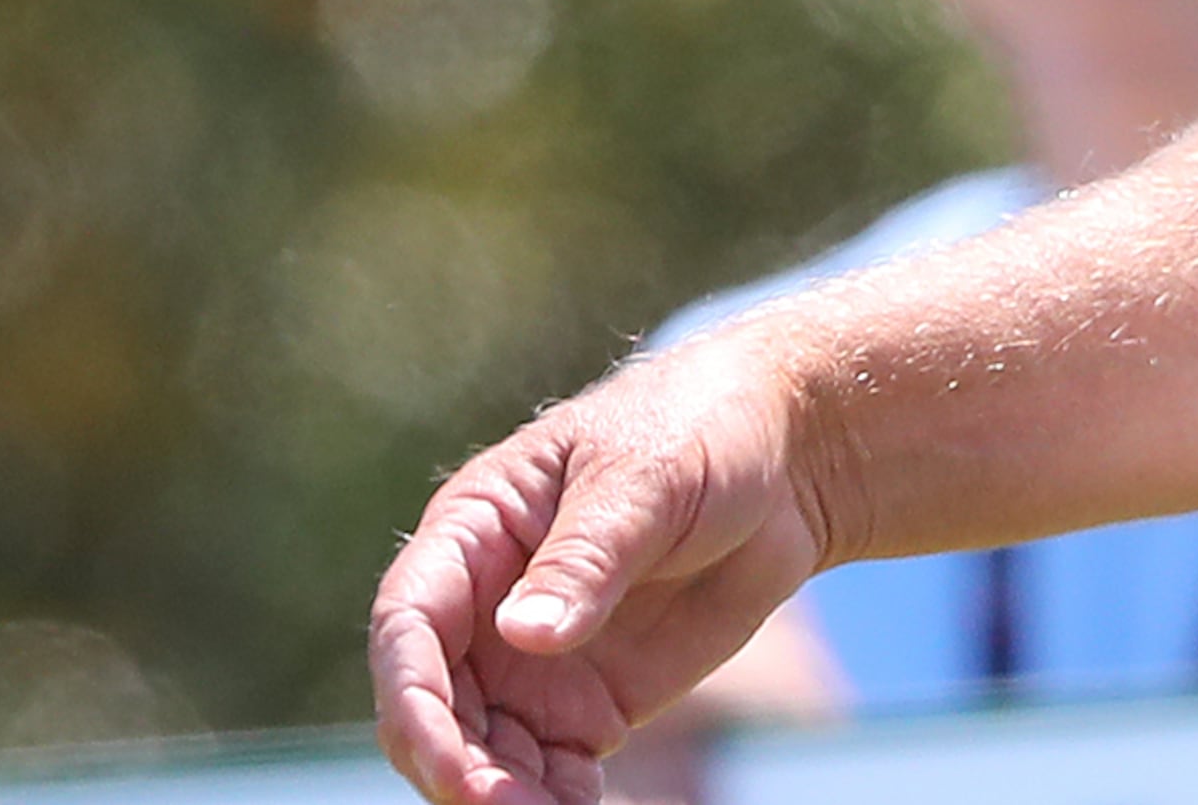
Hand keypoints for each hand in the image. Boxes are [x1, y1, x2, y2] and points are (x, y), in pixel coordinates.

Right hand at [369, 339, 832, 804]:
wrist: (786, 463)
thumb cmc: (703, 430)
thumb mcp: (648, 478)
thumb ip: (587, 554)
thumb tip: (522, 635)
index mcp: (478, 527)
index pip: (410, 622)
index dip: (412, 698)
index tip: (447, 761)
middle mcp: (488, 605)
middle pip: (436, 706)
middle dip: (457, 768)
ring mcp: (533, 663)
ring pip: (483, 754)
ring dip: (502, 798)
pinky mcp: (584, 707)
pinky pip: (545, 775)